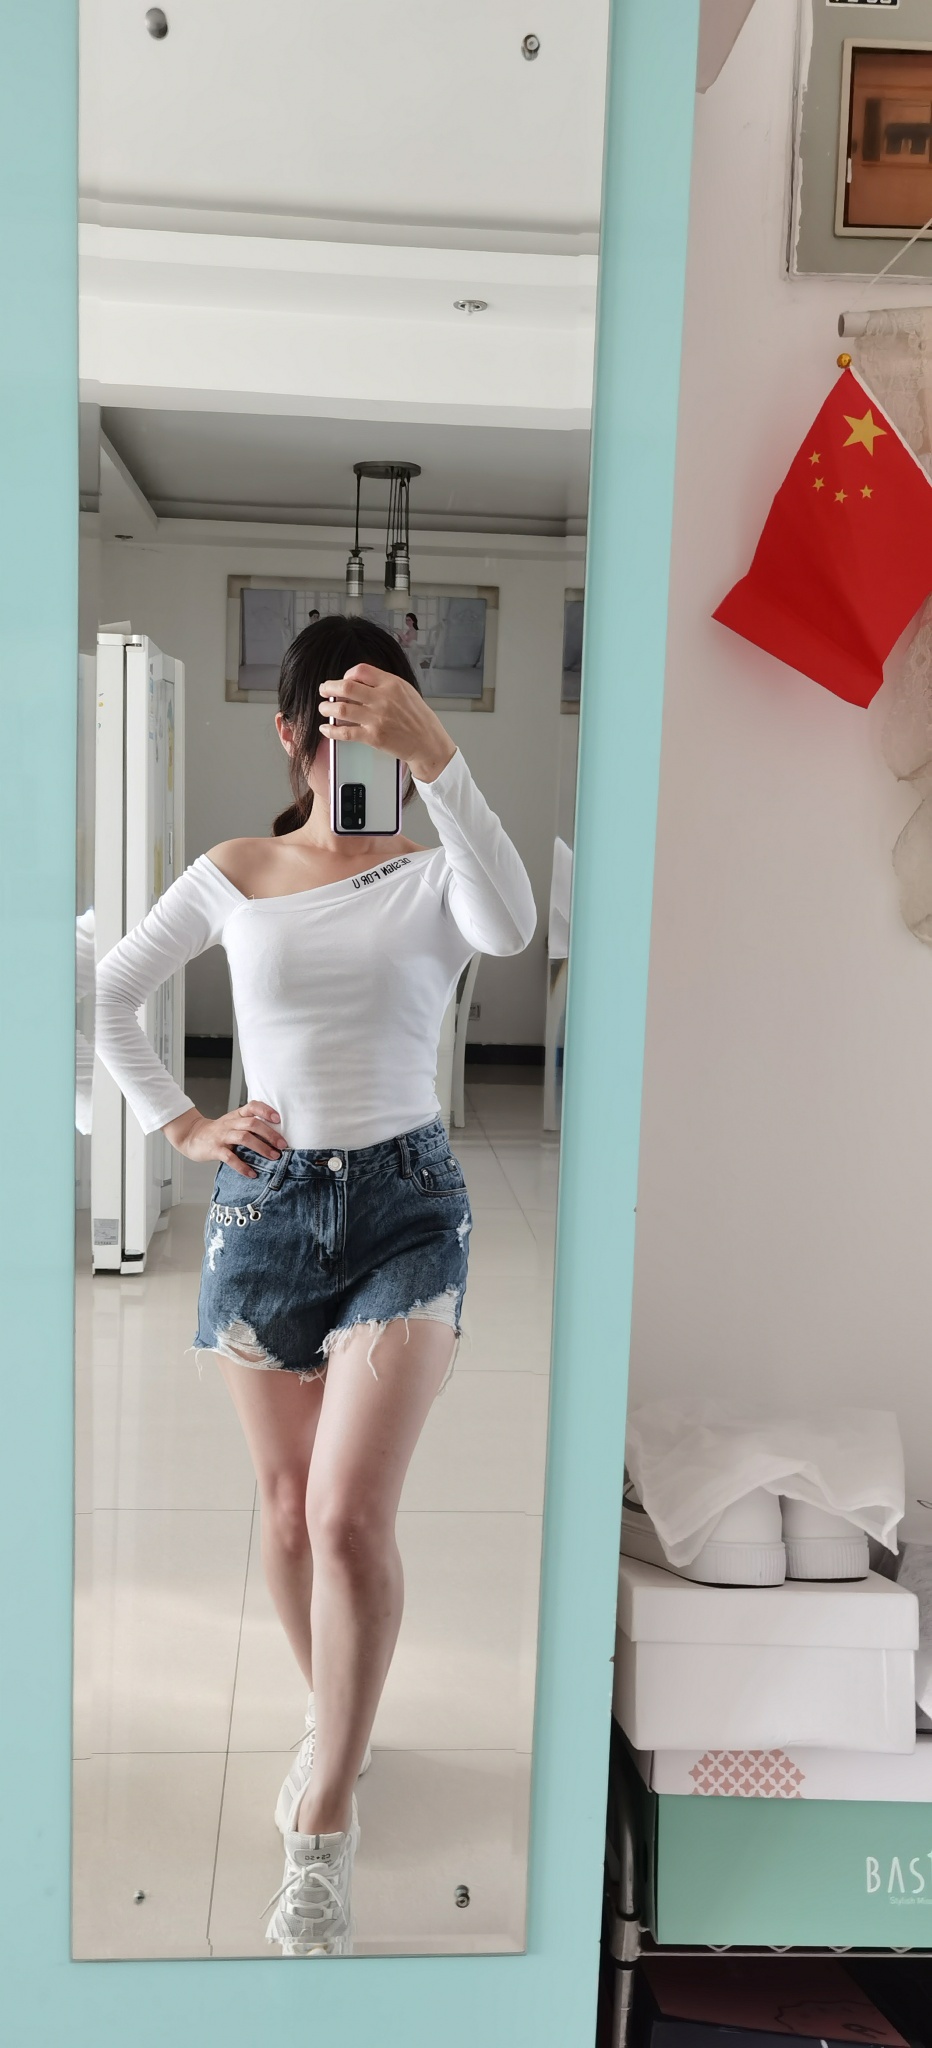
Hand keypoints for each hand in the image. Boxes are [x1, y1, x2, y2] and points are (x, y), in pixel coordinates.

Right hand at [162, 1100, 287, 1177]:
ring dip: (261, 1148)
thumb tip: (276, 1135)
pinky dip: (242, 1166)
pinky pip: (230, 1158)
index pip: (252, 1106)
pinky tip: (252, 1173)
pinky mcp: (215, 1150)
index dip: (266, 1110)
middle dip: (270, 1134)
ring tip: (273, 1157)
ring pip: (244, 1138)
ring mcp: (222, 1136)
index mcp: (236, 1115)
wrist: (192, 1136)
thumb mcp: (233, 1122)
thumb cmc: (218, 1131)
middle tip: (282, 1145)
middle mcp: (230, 1123)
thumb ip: (250, 1124)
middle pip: (252, 1123)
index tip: (278, 1119)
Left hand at [320, 664, 455, 782]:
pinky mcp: (373, 737)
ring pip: (341, 709)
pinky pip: (345, 733)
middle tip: (324, 690)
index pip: (361, 670)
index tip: (344, 680)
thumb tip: (360, 682)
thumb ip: (385, 685)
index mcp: (392, 684)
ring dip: (327, 708)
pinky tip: (326, 729)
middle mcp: (383, 699)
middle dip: (329, 688)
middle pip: (346, 687)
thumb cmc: (419, 719)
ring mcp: (377, 718)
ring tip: (324, 709)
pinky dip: (331, 731)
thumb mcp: (407, 692)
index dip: (348, 674)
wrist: (428, 743)